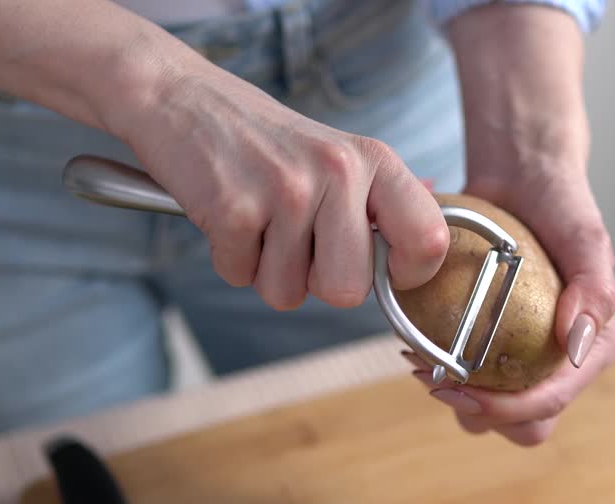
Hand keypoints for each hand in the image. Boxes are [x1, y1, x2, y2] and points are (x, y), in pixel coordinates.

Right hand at [115, 63, 449, 309]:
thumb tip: (433, 230)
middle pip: (348, 290)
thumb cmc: (264, 139)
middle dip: (317, 281)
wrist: (181, 98)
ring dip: (267, 270)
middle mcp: (337, 172)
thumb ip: (383, 196)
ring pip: (288, 294)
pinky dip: (231, 259)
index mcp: (373, 160)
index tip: (383, 270)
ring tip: (259, 221)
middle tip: (296, 239)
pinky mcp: (233, 209)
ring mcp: (285, 191)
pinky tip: (229, 217)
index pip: (428, 239)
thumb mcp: (338, 152)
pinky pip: (241, 277)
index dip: (409, 273)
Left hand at [404, 159, 614, 445]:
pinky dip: (441, 374)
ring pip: (490, 415)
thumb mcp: (586, 238)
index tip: (457, 387)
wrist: (522, 174)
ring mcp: (521, 357)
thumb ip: (595, 290)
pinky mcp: (488, 346)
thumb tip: (578, 347)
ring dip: (457, 402)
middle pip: (523, 427)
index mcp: (588, 350)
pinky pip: (467, 382)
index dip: (505, 409)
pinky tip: (413, 346)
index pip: (549, 404)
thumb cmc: (560, 203)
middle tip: (437, 381)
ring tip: (422, 365)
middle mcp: (557, 362)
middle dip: (481, 416)